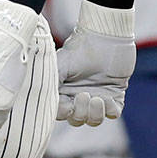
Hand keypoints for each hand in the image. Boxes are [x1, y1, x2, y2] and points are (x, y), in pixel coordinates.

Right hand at [56, 0, 135, 125]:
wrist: (104, 37)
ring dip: (95, 114)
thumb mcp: (58, 66)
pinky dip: (109, 110)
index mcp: (63, 92)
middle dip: (80, 113)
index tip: (66, 103)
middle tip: (84, 95)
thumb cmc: (79, 49)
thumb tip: (42, 101)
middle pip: (77, 120)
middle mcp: (78, 98)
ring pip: (94, 120)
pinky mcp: (114, 95)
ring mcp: (97, 98)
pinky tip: (107, 97)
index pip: (60, 113)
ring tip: (97, 98)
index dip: (63, 113)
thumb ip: (50, 84)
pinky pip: (112, 113)